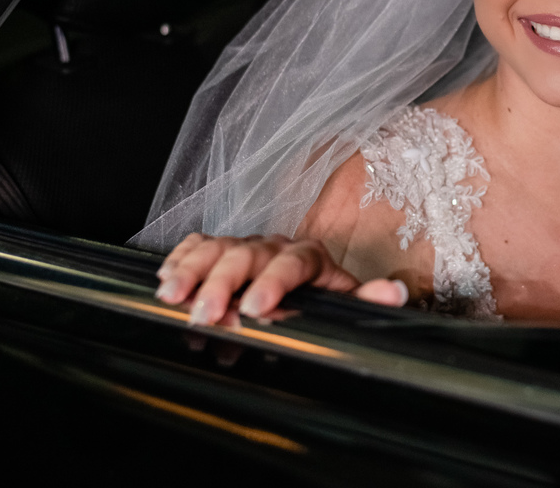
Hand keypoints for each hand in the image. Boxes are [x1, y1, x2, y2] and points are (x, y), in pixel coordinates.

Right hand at [155, 233, 408, 324]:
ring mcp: (244, 246)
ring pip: (215, 249)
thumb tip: (395, 294)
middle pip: (244, 256)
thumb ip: (366, 300)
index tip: (254, 310)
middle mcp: (273, 245)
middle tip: (204, 315)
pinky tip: (164, 278)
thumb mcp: (347, 303)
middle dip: (221, 284)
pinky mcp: (220, 250)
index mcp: (307, 255)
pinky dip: (179, 259)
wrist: (308, 289)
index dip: (271, 284)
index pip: (290, 263)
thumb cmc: (323, 299)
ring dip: (191, 271)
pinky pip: (197, 246)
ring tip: (171, 297)